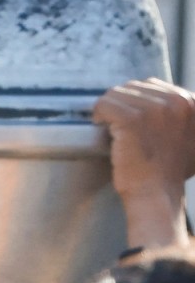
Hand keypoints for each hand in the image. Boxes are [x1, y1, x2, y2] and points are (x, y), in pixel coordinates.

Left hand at [93, 78, 194, 250]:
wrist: (157, 195)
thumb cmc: (169, 174)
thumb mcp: (192, 140)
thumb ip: (183, 120)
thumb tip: (169, 110)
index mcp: (193, 103)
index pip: (155, 86)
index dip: (136, 102)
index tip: (129, 119)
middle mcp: (178, 101)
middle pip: (135, 87)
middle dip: (121, 104)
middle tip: (113, 123)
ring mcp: (155, 109)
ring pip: (117, 94)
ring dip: (108, 109)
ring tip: (107, 125)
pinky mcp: (132, 119)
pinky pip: (105, 104)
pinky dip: (98, 113)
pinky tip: (99, 125)